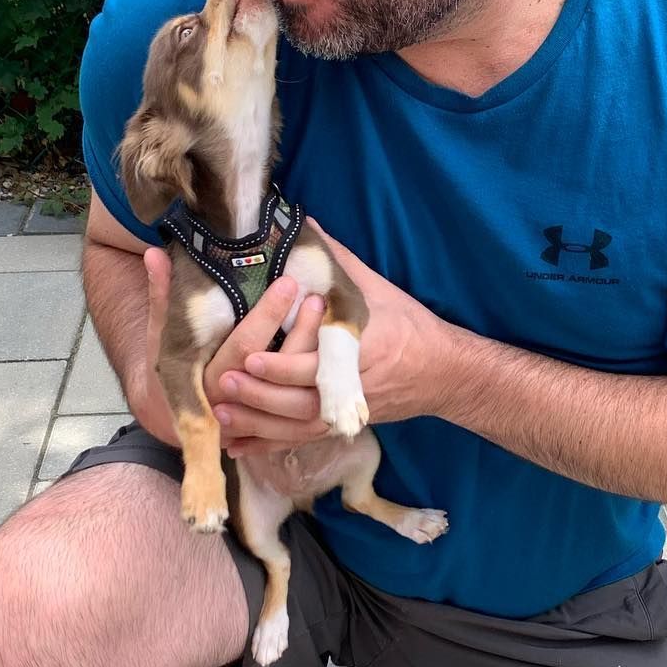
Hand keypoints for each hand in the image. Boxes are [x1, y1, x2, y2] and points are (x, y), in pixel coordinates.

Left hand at [214, 219, 451, 454]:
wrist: (444, 372)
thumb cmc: (409, 325)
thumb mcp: (378, 290)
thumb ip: (337, 261)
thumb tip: (302, 223)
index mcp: (366, 348)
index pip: (320, 363)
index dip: (284, 365)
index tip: (252, 357)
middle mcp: (356, 385)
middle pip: (303, 401)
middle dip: (261, 395)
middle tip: (223, 382)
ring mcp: (349, 410)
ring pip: (299, 426)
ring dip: (259, 423)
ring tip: (223, 412)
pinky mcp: (343, 424)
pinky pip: (302, 439)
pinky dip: (269, 443)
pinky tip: (238, 444)